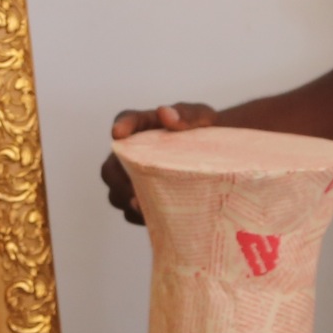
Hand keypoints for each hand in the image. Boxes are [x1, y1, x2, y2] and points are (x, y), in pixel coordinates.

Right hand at [102, 103, 218, 222]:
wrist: (221, 160)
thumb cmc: (206, 133)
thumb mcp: (204, 118)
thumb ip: (188, 114)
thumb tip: (166, 114)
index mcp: (146, 126)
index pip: (126, 120)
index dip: (120, 127)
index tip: (118, 133)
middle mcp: (133, 153)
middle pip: (111, 167)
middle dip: (117, 180)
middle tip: (133, 190)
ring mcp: (135, 178)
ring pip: (116, 193)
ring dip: (125, 201)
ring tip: (142, 208)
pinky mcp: (144, 199)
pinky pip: (130, 213)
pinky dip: (138, 216)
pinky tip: (153, 218)